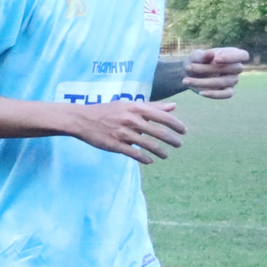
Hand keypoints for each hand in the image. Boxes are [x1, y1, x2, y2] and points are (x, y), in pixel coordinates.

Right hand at [63, 98, 187, 162]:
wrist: (82, 119)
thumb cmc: (108, 111)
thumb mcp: (129, 105)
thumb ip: (152, 106)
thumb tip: (174, 106)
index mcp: (136, 108)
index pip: (163, 117)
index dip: (176, 125)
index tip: (184, 131)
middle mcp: (131, 120)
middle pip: (159, 132)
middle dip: (172, 140)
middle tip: (179, 144)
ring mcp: (123, 133)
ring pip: (149, 145)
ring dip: (161, 152)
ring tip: (166, 155)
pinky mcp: (115, 145)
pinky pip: (135, 154)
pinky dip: (145, 158)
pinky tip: (150, 161)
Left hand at [184, 47, 249, 99]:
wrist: (189, 72)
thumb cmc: (196, 60)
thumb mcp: (196, 56)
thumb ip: (203, 55)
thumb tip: (211, 54)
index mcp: (233, 54)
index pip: (243, 55)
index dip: (232, 58)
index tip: (216, 60)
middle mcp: (236, 68)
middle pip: (230, 69)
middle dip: (207, 69)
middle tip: (188, 67)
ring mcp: (233, 80)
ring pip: (223, 82)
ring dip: (203, 82)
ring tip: (185, 80)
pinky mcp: (228, 91)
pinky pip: (226, 94)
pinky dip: (214, 94)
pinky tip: (200, 93)